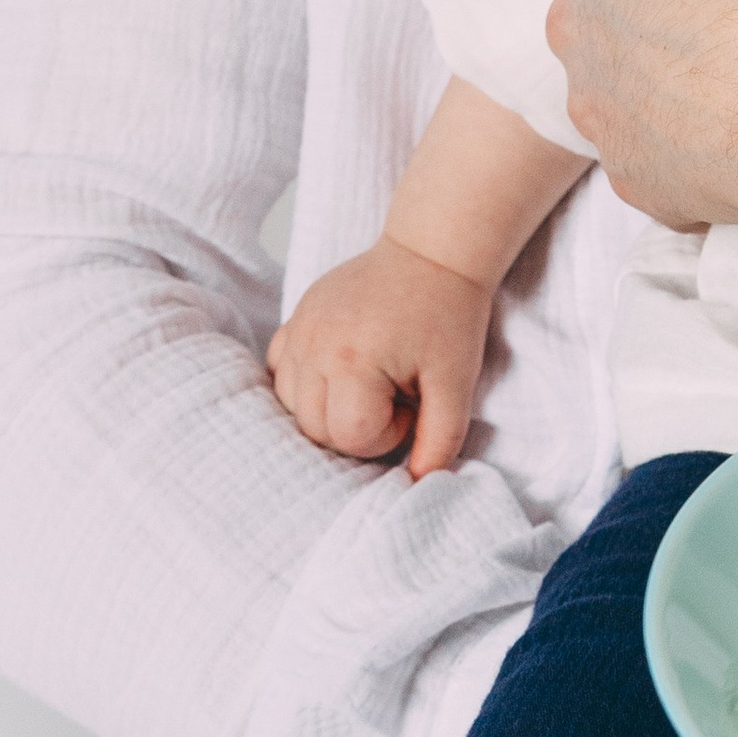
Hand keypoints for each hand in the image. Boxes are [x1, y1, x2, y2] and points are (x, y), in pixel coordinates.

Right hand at [266, 237, 492, 477]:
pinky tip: (340, 375)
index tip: (413, 403)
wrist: (433, 252)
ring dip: (329, 409)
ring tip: (371, 384)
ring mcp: (300, 329)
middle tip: (395, 397)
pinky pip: (280, 371)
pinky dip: (304, 384)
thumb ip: (440, 438)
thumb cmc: (448, 315)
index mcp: (352, 362)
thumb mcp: (456, 381)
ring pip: (292, 405)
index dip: (387, 435)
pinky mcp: (297, 318)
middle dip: (357, 427)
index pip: (350, 437)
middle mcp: (315, 346)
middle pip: (315, 428)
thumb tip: (421, 484)